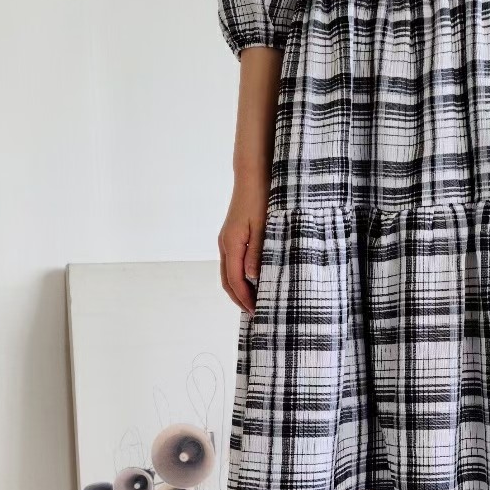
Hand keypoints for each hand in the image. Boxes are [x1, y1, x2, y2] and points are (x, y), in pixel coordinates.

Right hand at [219, 179, 268, 314]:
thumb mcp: (264, 227)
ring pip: (229, 272)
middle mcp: (225, 244)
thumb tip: (252, 277)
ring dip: (239, 289)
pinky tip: (253, 280)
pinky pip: (232, 263)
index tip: (257, 311)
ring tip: (254, 301)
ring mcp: (227, 240)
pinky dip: (240, 277)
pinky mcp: (232, 236)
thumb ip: (258, 252)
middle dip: (239, 299)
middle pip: (228, 280)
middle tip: (254, 313)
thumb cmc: (261, 198)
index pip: (235, 280)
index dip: (245, 298)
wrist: (253, 176)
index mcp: (232, 243)